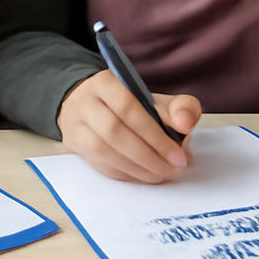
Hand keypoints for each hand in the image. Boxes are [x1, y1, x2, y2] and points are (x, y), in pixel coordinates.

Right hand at [56, 70, 198, 182]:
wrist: (87, 104)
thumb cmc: (128, 104)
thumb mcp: (156, 99)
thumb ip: (180, 107)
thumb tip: (185, 124)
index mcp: (106, 82)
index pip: (128, 107)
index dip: (154, 134)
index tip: (178, 156)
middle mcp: (85, 101)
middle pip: (114, 131)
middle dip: (148, 156)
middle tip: (173, 170)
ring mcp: (75, 124)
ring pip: (103, 151)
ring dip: (136, 169)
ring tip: (161, 176)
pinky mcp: (73, 144)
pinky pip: (99, 164)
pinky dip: (124, 174)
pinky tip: (143, 177)